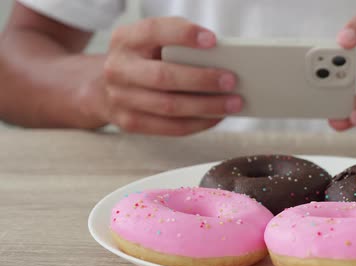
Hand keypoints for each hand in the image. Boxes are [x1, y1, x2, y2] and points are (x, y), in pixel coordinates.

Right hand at [97, 17, 241, 135]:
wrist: (106, 87)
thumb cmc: (143, 59)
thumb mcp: (151, 41)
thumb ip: (177, 42)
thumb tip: (220, 57)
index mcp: (126, 39)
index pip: (154, 31)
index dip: (183, 35)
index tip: (212, 40)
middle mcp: (119, 68)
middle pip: (164, 77)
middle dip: (201, 79)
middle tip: (231, 80)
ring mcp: (121, 98)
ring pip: (169, 106)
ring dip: (206, 106)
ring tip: (233, 103)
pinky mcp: (130, 122)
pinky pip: (171, 127)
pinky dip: (198, 123)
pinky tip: (217, 116)